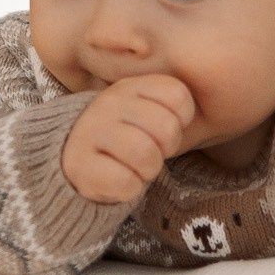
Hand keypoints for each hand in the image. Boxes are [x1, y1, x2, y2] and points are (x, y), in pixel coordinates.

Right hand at [60, 74, 195, 205]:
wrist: (73, 158)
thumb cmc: (123, 135)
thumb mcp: (144, 110)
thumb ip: (169, 104)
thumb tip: (201, 110)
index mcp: (131, 86)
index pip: (179, 97)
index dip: (181, 120)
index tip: (164, 129)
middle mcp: (109, 103)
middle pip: (167, 128)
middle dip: (166, 148)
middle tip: (150, 152)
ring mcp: (91, 131)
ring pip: (147, 155)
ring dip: (149, 170)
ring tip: (136, 167)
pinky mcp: (80, 164)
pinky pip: (126, 182)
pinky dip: (130, 188)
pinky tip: (120, 180)